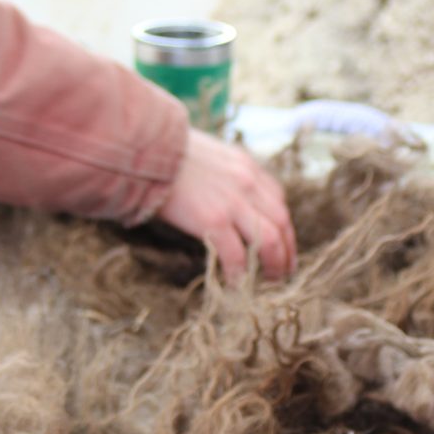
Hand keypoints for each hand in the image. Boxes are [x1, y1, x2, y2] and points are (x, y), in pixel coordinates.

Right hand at [155, 130, 296, 281]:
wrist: (146, 148)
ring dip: (274, 265)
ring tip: (269, 281)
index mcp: (246, 165)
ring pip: (270, 240)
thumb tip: (219, 195)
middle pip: (282, 222)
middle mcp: (247, 182)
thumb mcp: (208, 154)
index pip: (278, 199)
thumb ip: (223, 174)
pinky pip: (237, 255)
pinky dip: (240, 274)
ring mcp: (233, 202)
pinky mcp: (214, 219)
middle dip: (287, 250)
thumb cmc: (167, 152)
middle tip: (283, 271)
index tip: (281, 244)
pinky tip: (236, 285)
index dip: (283, 226)